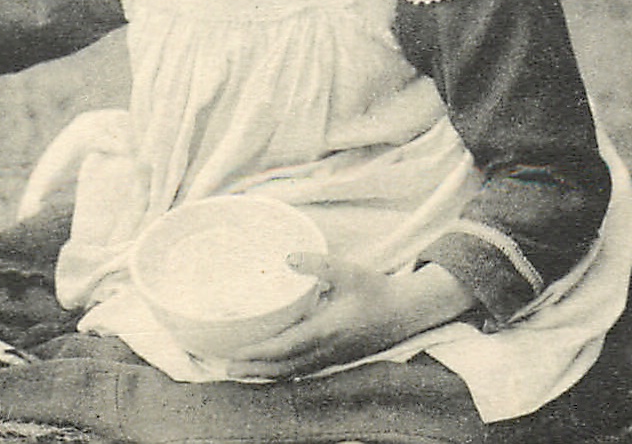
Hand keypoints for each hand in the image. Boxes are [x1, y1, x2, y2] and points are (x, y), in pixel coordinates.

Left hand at [221, 253, 476, 380]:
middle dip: (254, 369)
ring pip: (292, 372)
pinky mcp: (335, 359)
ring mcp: (331, 358)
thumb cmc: (376, 290)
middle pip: (283, 367)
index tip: (237, 352)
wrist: (405, 312)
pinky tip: (269, 370)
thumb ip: (318, 263)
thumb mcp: (348, 271)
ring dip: (265, 374)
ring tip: (240, 371)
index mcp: (326, 331)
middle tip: (226, 367)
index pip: (286, 347)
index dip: (260, 352)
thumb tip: (288, 257)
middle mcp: (326, 350)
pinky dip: (282, 373)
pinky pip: (303, 371)